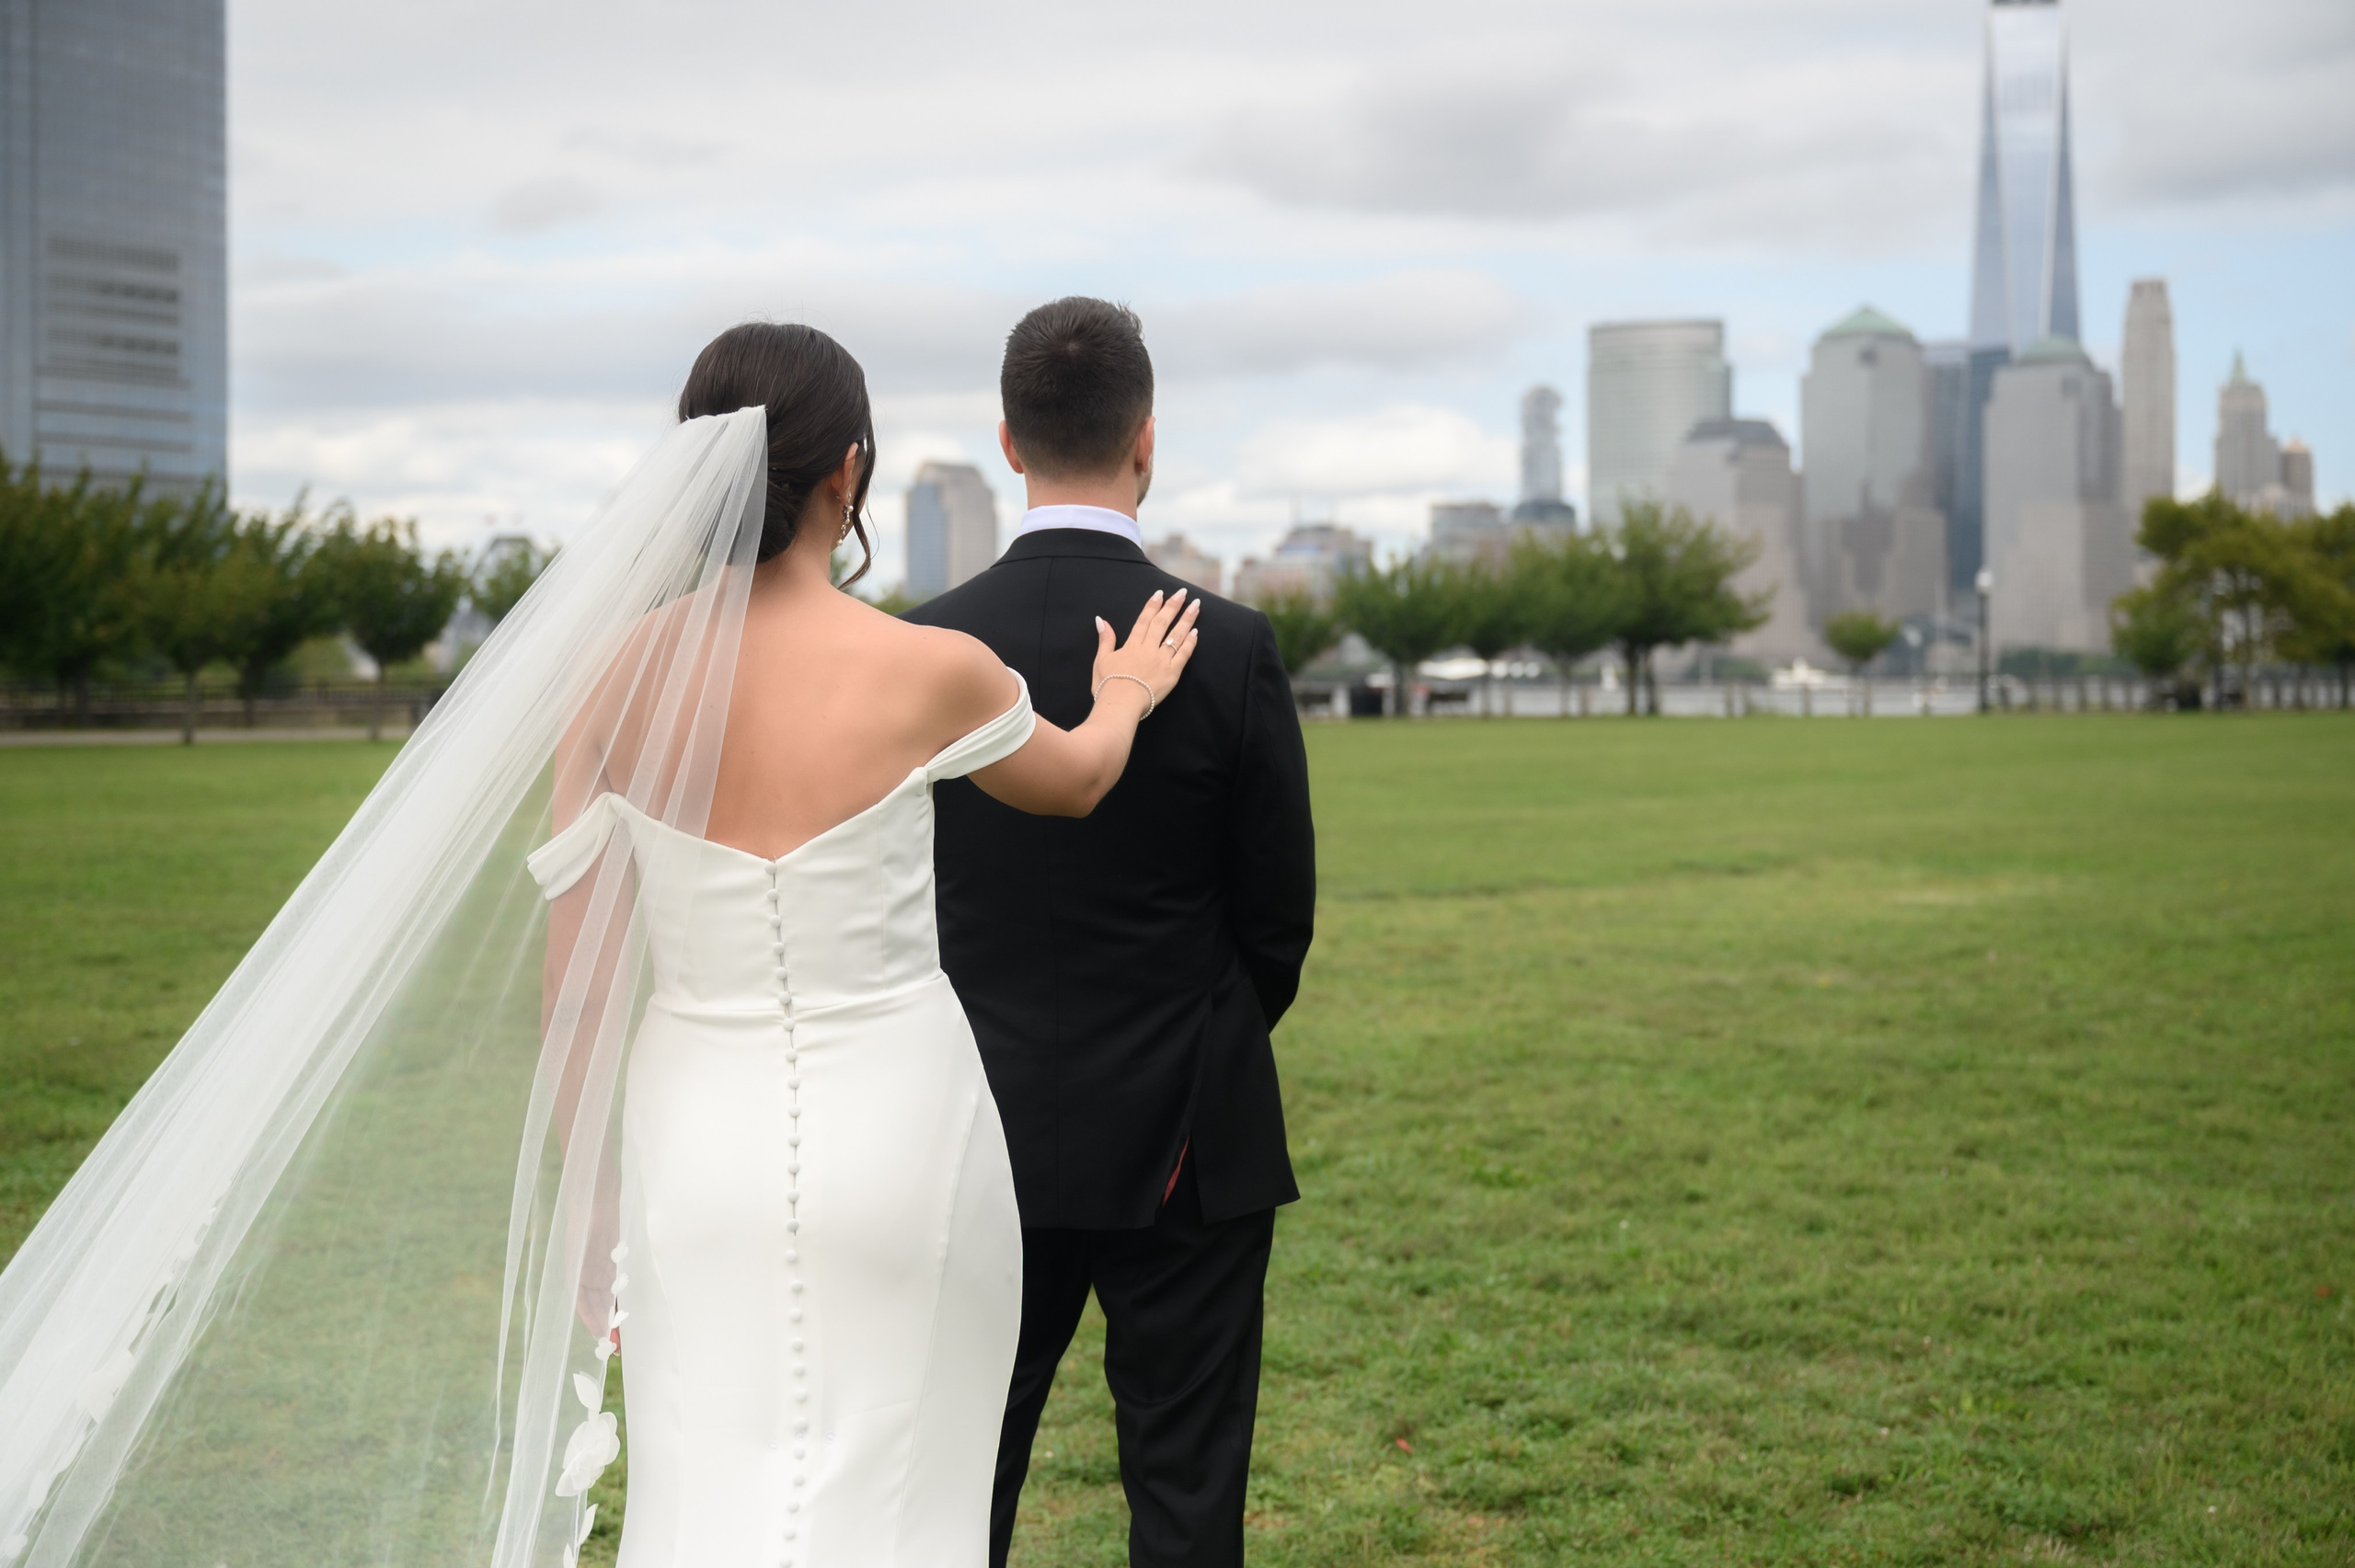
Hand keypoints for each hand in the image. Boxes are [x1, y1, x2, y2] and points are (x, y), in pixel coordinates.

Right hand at [1092, 589, 1200, 715]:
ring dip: (1187, 619)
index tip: (1160, 593)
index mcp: (1132, 645)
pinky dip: (1190, 643)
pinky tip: (1195, 632)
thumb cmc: (1108, 685)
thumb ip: (1105, 639)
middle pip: (1162, 623)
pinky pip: (1183, 655)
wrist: (1121, 704)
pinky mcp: (1172, 674)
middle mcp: (1149, 649)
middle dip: (1173, 606)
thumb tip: (1101, 620)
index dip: (1152, 606)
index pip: (1144, 620)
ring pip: (1176, 635)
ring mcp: (1162, 660)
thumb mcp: (1101, 660)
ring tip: (1196, 606)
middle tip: (1183, 593)